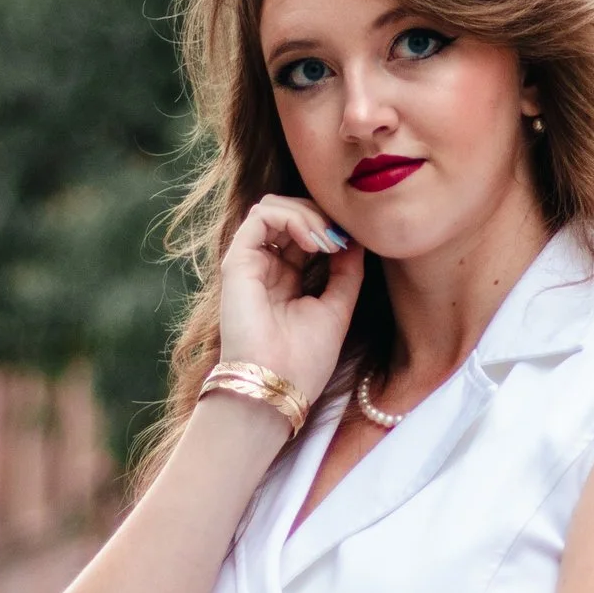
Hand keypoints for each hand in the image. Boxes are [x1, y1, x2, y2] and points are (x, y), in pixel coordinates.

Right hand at [217, 195, 364, 404]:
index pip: (304, 232)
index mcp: (285, 278)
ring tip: (329, 240)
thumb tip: (356, 239)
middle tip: (343, 238)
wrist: (279, 384)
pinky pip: (262, 215)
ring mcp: (250, 263)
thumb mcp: (337, 308)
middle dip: (321, 216)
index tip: (354, 242)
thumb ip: (346, 272)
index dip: (330, 227)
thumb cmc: (304, 359)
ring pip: (274, 207)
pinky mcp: (237, 262)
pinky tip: (314, 241)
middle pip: (289, 214)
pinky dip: (292, 217)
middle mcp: (265, 267)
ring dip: (309, 214)